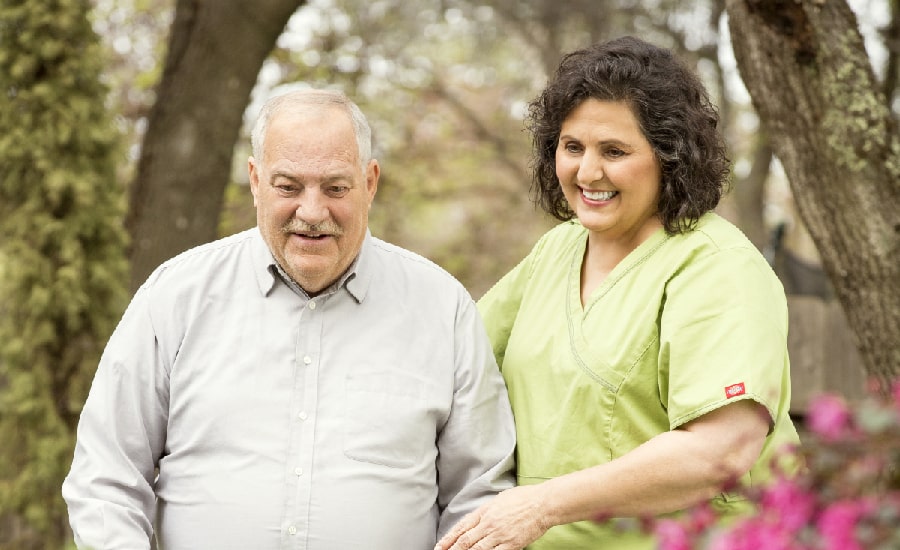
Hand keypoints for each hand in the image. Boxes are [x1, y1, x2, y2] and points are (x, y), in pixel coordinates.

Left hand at [435, 485, 550, 549]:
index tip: (439, 546)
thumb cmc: (523, 498)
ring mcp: (500, 535)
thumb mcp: (499, 499)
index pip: (461, 527)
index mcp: (485, 511)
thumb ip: (487, 510)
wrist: (542, 503)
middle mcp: (489, 523)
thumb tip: (478, 518)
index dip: (448, 538)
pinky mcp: (511, 544)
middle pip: (465, 541)